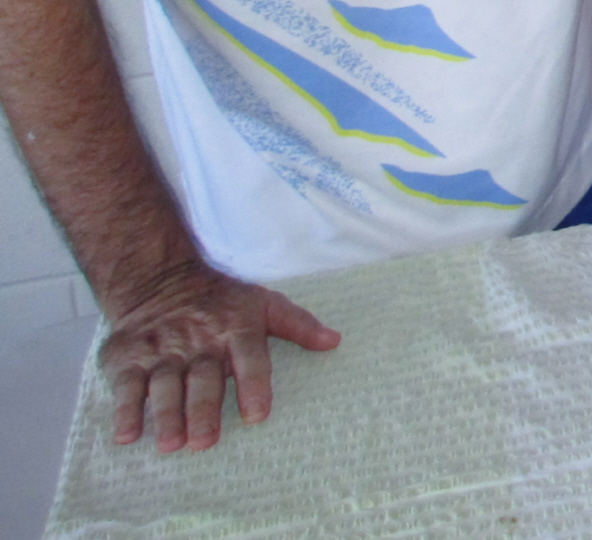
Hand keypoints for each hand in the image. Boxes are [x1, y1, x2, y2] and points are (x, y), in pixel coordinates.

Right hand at [99, 258, 339, 451]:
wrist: (159, 280)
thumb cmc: (220, 302)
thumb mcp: (263, 304)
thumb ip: (297, 324)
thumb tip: (334, 341)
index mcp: (235, 327)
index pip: (249, 356)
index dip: (254, 385)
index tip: (257, 415)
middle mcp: (198, 340)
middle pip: (202, 377)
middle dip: (203, 410)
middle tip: (205, 442)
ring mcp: (161, 350)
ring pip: (164, 385)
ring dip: (166, 415)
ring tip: (172, 444)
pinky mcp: (127, 358)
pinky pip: (126, 386)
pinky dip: (125, 411)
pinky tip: (127, 435)